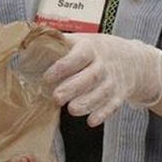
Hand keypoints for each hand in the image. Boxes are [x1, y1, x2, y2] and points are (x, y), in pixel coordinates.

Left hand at [43, 33, 161, 126]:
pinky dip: (103, 114)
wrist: (134, 60)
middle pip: (91, 76)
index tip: (47, 77)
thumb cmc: (97, 51)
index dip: (63, 66)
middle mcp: (103, 64)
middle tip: (56, 98)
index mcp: (90, 47)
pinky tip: (91, 121)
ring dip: (87, 102)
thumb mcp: (81, 40)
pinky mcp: (119, 95)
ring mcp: (113, 80)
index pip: (79, 56)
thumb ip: (58, 44)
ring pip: (102, 92)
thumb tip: (27, 44)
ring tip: (72, 110)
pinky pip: (113, 105)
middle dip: (73, 88)